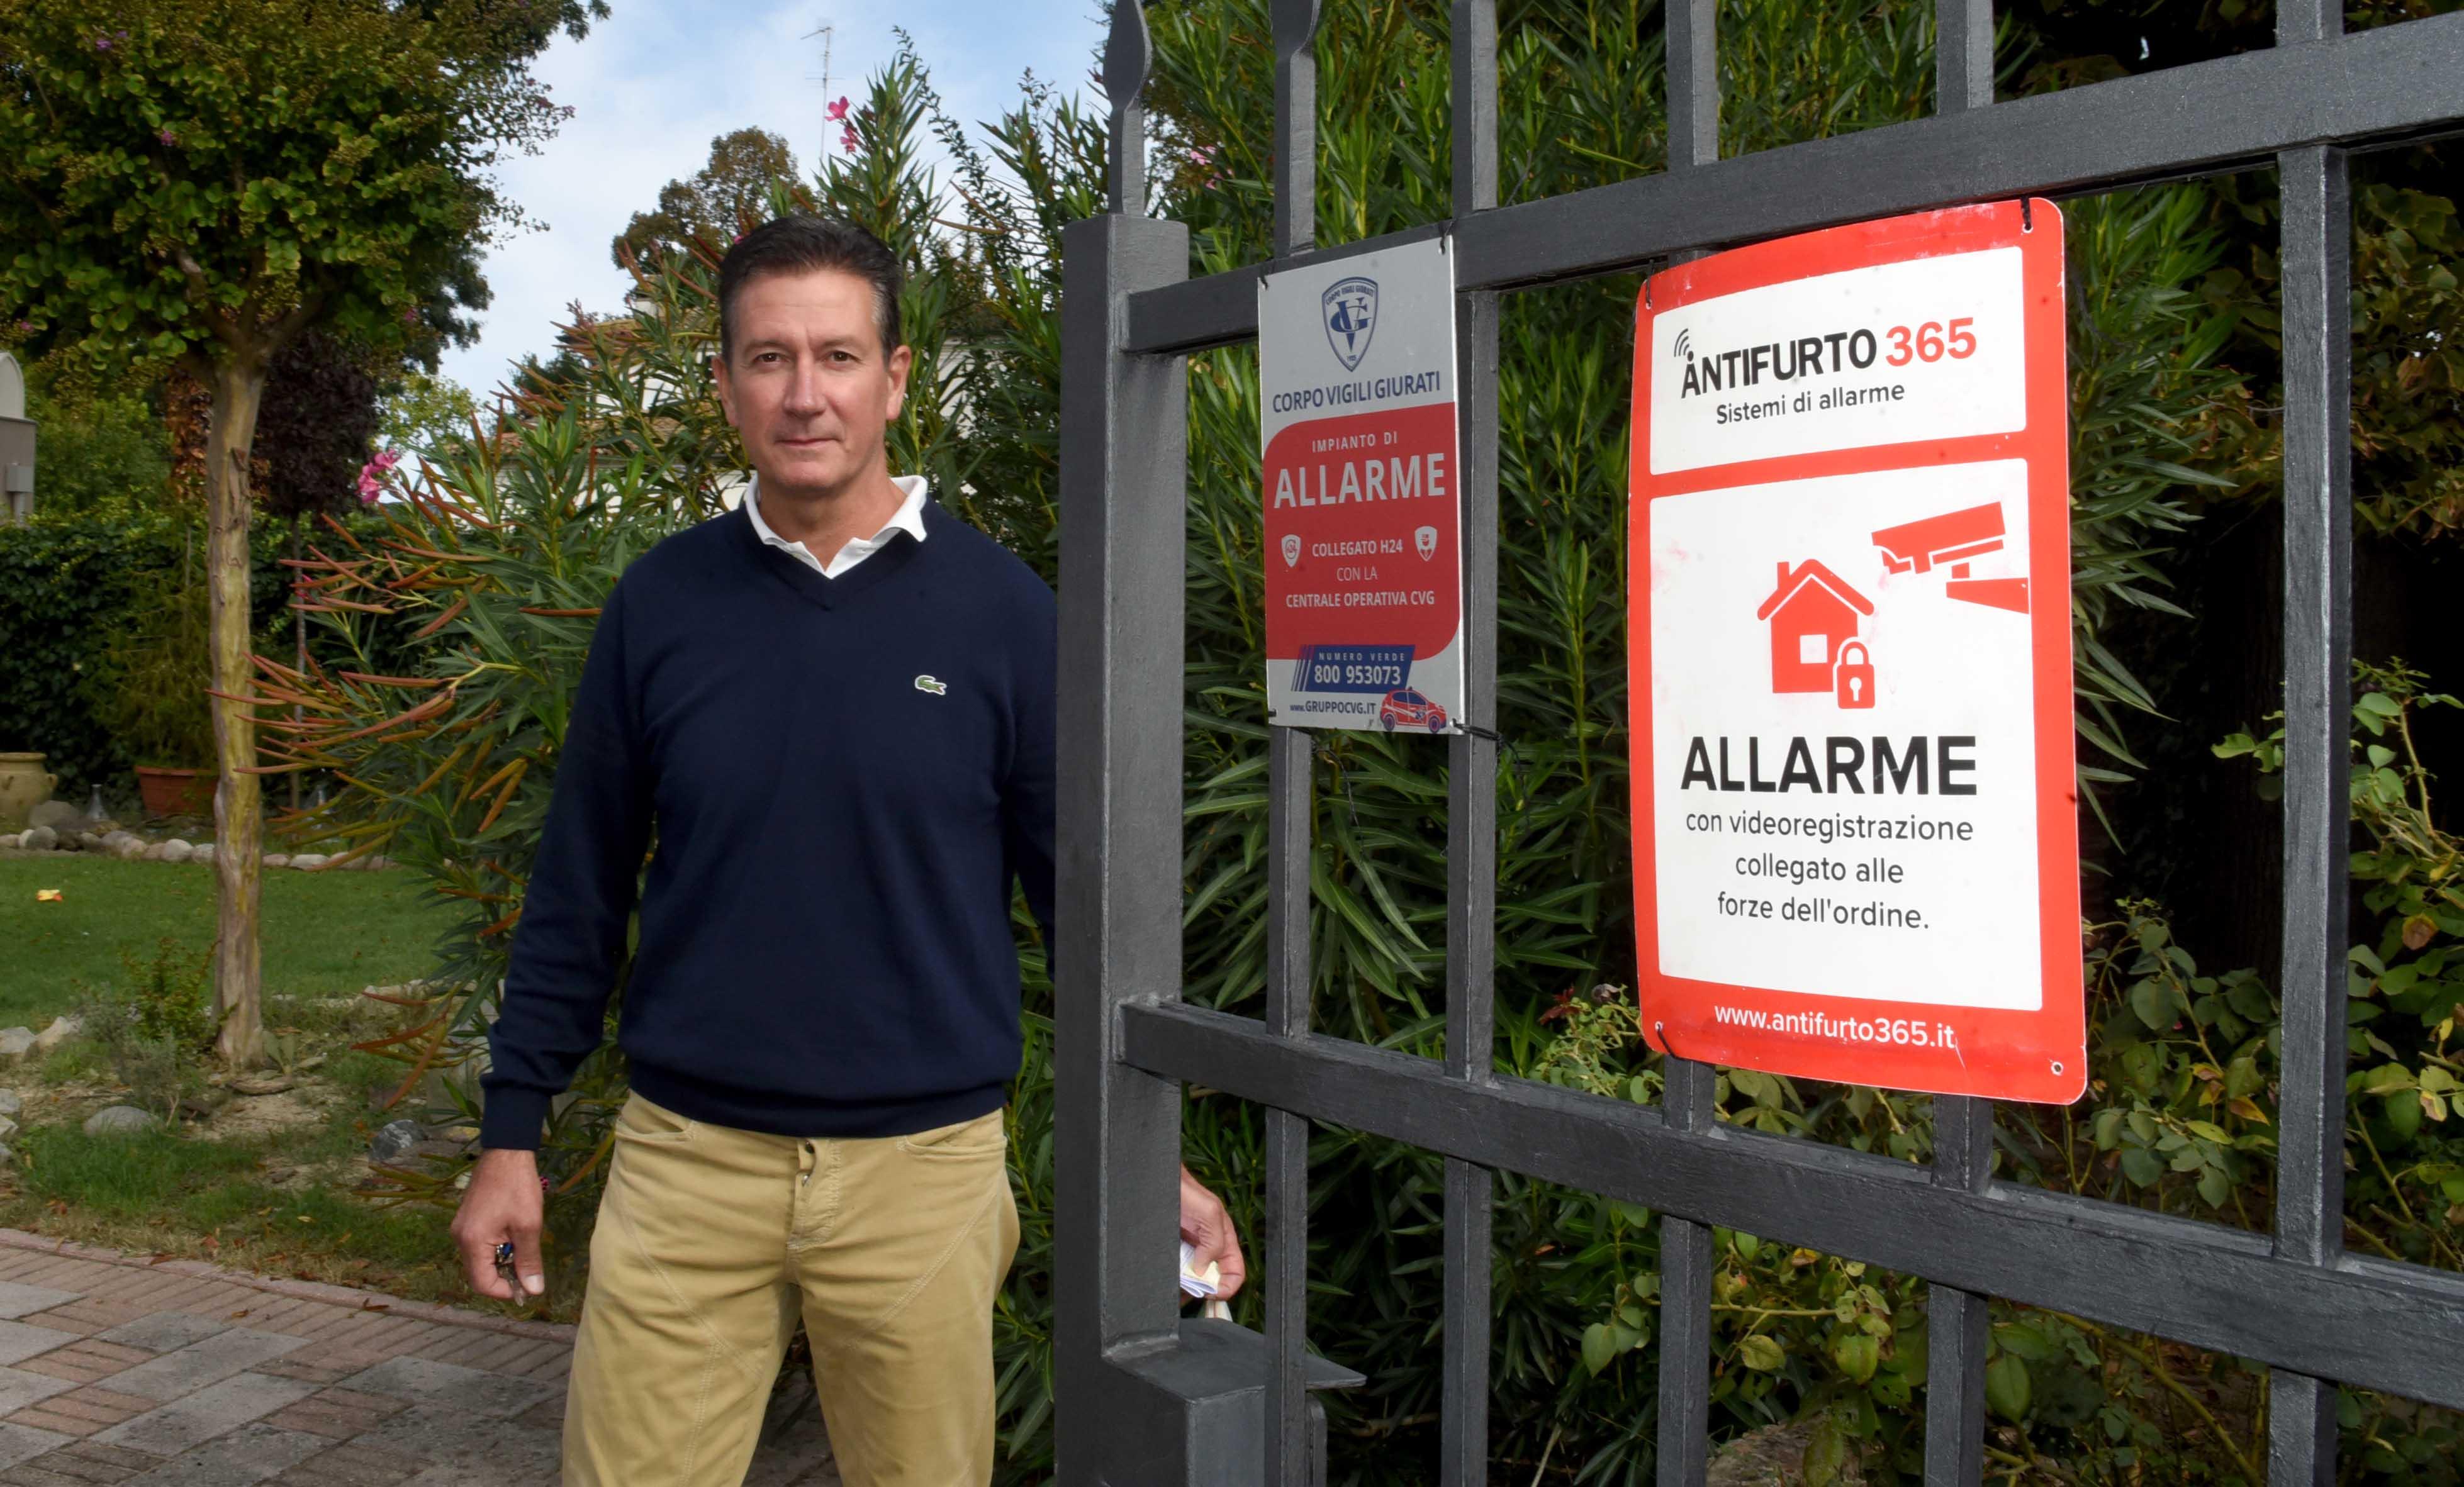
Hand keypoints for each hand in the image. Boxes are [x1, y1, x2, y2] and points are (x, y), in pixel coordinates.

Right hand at [452, 1148, 545, 1300]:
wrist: (506, 1152)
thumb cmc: (518, 1187)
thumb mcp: (529, 1226)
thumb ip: (529, 1261)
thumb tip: (533, 1290)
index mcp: (471, 1242)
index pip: (481, 1283)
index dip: (504, 1291)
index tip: (526, 1287)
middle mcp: (459, 1238)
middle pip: (478, 1273)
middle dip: (504, 1277)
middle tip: (529, 1269)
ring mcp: (460, 1228)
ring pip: (479, 1259)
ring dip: (501, 1262)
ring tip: (524, 1249)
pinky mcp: (466, 1220)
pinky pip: (479, 1245)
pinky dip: (496, 1248)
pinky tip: (514, 1237)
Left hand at [1178, 1165, 1245, 1300]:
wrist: (1159, 1182)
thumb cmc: (1185, 1190)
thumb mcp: (1209, 1211)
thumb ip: (1214, 1241)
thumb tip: (1204, 1270)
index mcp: (1224, 1238)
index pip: (1235, 1271)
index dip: (1227, 1286)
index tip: (1211, 1293)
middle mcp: (1209, 1246)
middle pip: (1214, 1279)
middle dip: (1205, 1290)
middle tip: (1190, 1291)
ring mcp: (1191, 1249)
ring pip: (1194, 1278)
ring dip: (1188, 1287)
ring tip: (1177, 1289)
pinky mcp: (1175, 1249)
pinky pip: (1178, 1271)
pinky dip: (1175, 1280)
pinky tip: (1169, 1282)